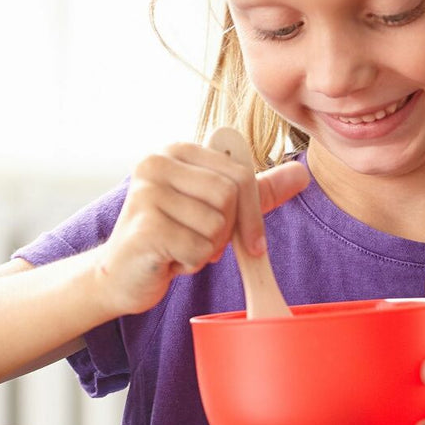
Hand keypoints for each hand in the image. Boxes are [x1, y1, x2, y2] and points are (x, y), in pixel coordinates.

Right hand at [94, 142, 309, 317]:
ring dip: (206, 250)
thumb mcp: (215, 209)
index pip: (239, 174)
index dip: (252, 214)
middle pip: (230, 196)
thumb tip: (302, 173)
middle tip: (200, 242)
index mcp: (177, 151)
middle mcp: (157, 163)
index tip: (250, 242)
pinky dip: (191, 264)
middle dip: (226, 232)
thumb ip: (256, 191)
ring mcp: (147, 192)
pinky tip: (169, 260)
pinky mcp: (145, 225)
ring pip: (216, 225)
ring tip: (180, 248)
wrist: (122, 274)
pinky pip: (199, 249)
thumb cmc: (170, 237)